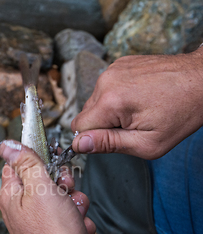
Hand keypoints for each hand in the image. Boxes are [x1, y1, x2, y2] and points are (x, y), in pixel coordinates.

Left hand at [0, 140, 95, 233]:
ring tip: (74, 216)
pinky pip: (69, 217)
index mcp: (12, 194)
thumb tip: (6, 144)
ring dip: (75, 204)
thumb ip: (26, 163)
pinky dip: (77, 222)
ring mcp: (37, 222)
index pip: (20, 163)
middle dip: (64, 184)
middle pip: (45, 179)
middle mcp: (21, 207)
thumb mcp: (40, 189)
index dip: (39, 159)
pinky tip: (78, 231)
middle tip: (66, 192)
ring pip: (62, 198)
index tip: (53, 161)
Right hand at [72, 48, 202, 159]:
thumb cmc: (181, 113)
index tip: (115, 138)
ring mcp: (112, 69)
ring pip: (95, 101)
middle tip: (132, 125)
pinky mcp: (119, 64)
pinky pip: (105, 88)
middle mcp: (106, 81)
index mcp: (110, 101)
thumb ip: (109, 144)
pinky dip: (117, 96)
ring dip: (110, 110)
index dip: (95, 138)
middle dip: (104, 124)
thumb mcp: (147, 143)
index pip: (79, 128)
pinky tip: (138, 97)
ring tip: (138, 109)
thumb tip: (79, 144)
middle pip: (86, 114)